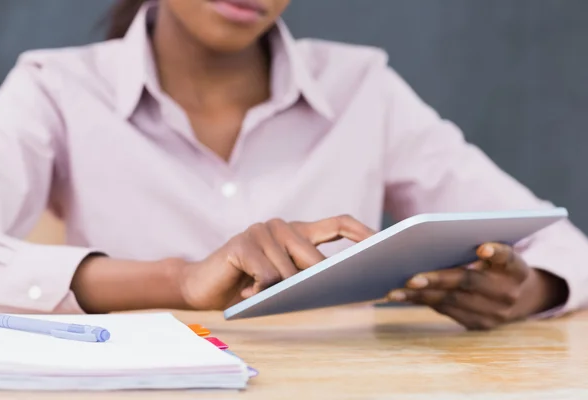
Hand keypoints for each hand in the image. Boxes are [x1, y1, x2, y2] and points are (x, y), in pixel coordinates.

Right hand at [181, 215, 374, 310]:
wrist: (202, 286)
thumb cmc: (249, 285)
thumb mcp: (284, 281)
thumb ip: (307, 276)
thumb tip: (345, 285)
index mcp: (297, 232)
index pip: (338, 223)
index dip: (363, 232)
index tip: (385, 244)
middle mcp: (280, 226)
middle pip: (314, 253)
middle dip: (320, 279)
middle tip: (324, 296)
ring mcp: (260, 231)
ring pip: (288, 269)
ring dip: (281, 291)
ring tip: (262, 295)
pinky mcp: (241, 243)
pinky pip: (266, 274)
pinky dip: (261, 290)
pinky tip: (248, 291)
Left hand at [386, 242, 568, 329]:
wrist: (519, 298)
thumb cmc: (497, 265)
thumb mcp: (498, 253)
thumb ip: (480, 246)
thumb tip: (433, 237)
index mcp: (516, 268)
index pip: (509, 257)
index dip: (497, 252)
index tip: (482, 248)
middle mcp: (508, 292)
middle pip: (469, 282)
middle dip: (438, 279)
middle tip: (411, 277)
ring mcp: (494, 313)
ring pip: (452, 301)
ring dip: (420, 295)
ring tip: (395, 290)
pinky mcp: (478, 324)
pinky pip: (445, 311)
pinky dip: (422, 301)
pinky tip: (402, 296)